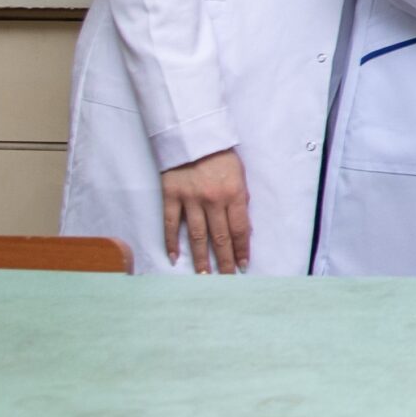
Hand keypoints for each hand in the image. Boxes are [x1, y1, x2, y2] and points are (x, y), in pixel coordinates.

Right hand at [160, 148, 249, 273]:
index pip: (240, 229)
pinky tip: (174, 258)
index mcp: (234, 194)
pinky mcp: (171, 196)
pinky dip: (172, 242)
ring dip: (201, 258)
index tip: (244, 266)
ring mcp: (190, 199)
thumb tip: (243, 229)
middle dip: (225, 261)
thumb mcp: (240, 176)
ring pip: (197, 236)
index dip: (242, 249)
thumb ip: (241, 201)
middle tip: (227, 279)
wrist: (194, 136)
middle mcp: (213, 200)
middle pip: (220, 238)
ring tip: (204, 276)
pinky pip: (172, 224)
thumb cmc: (222, 156)